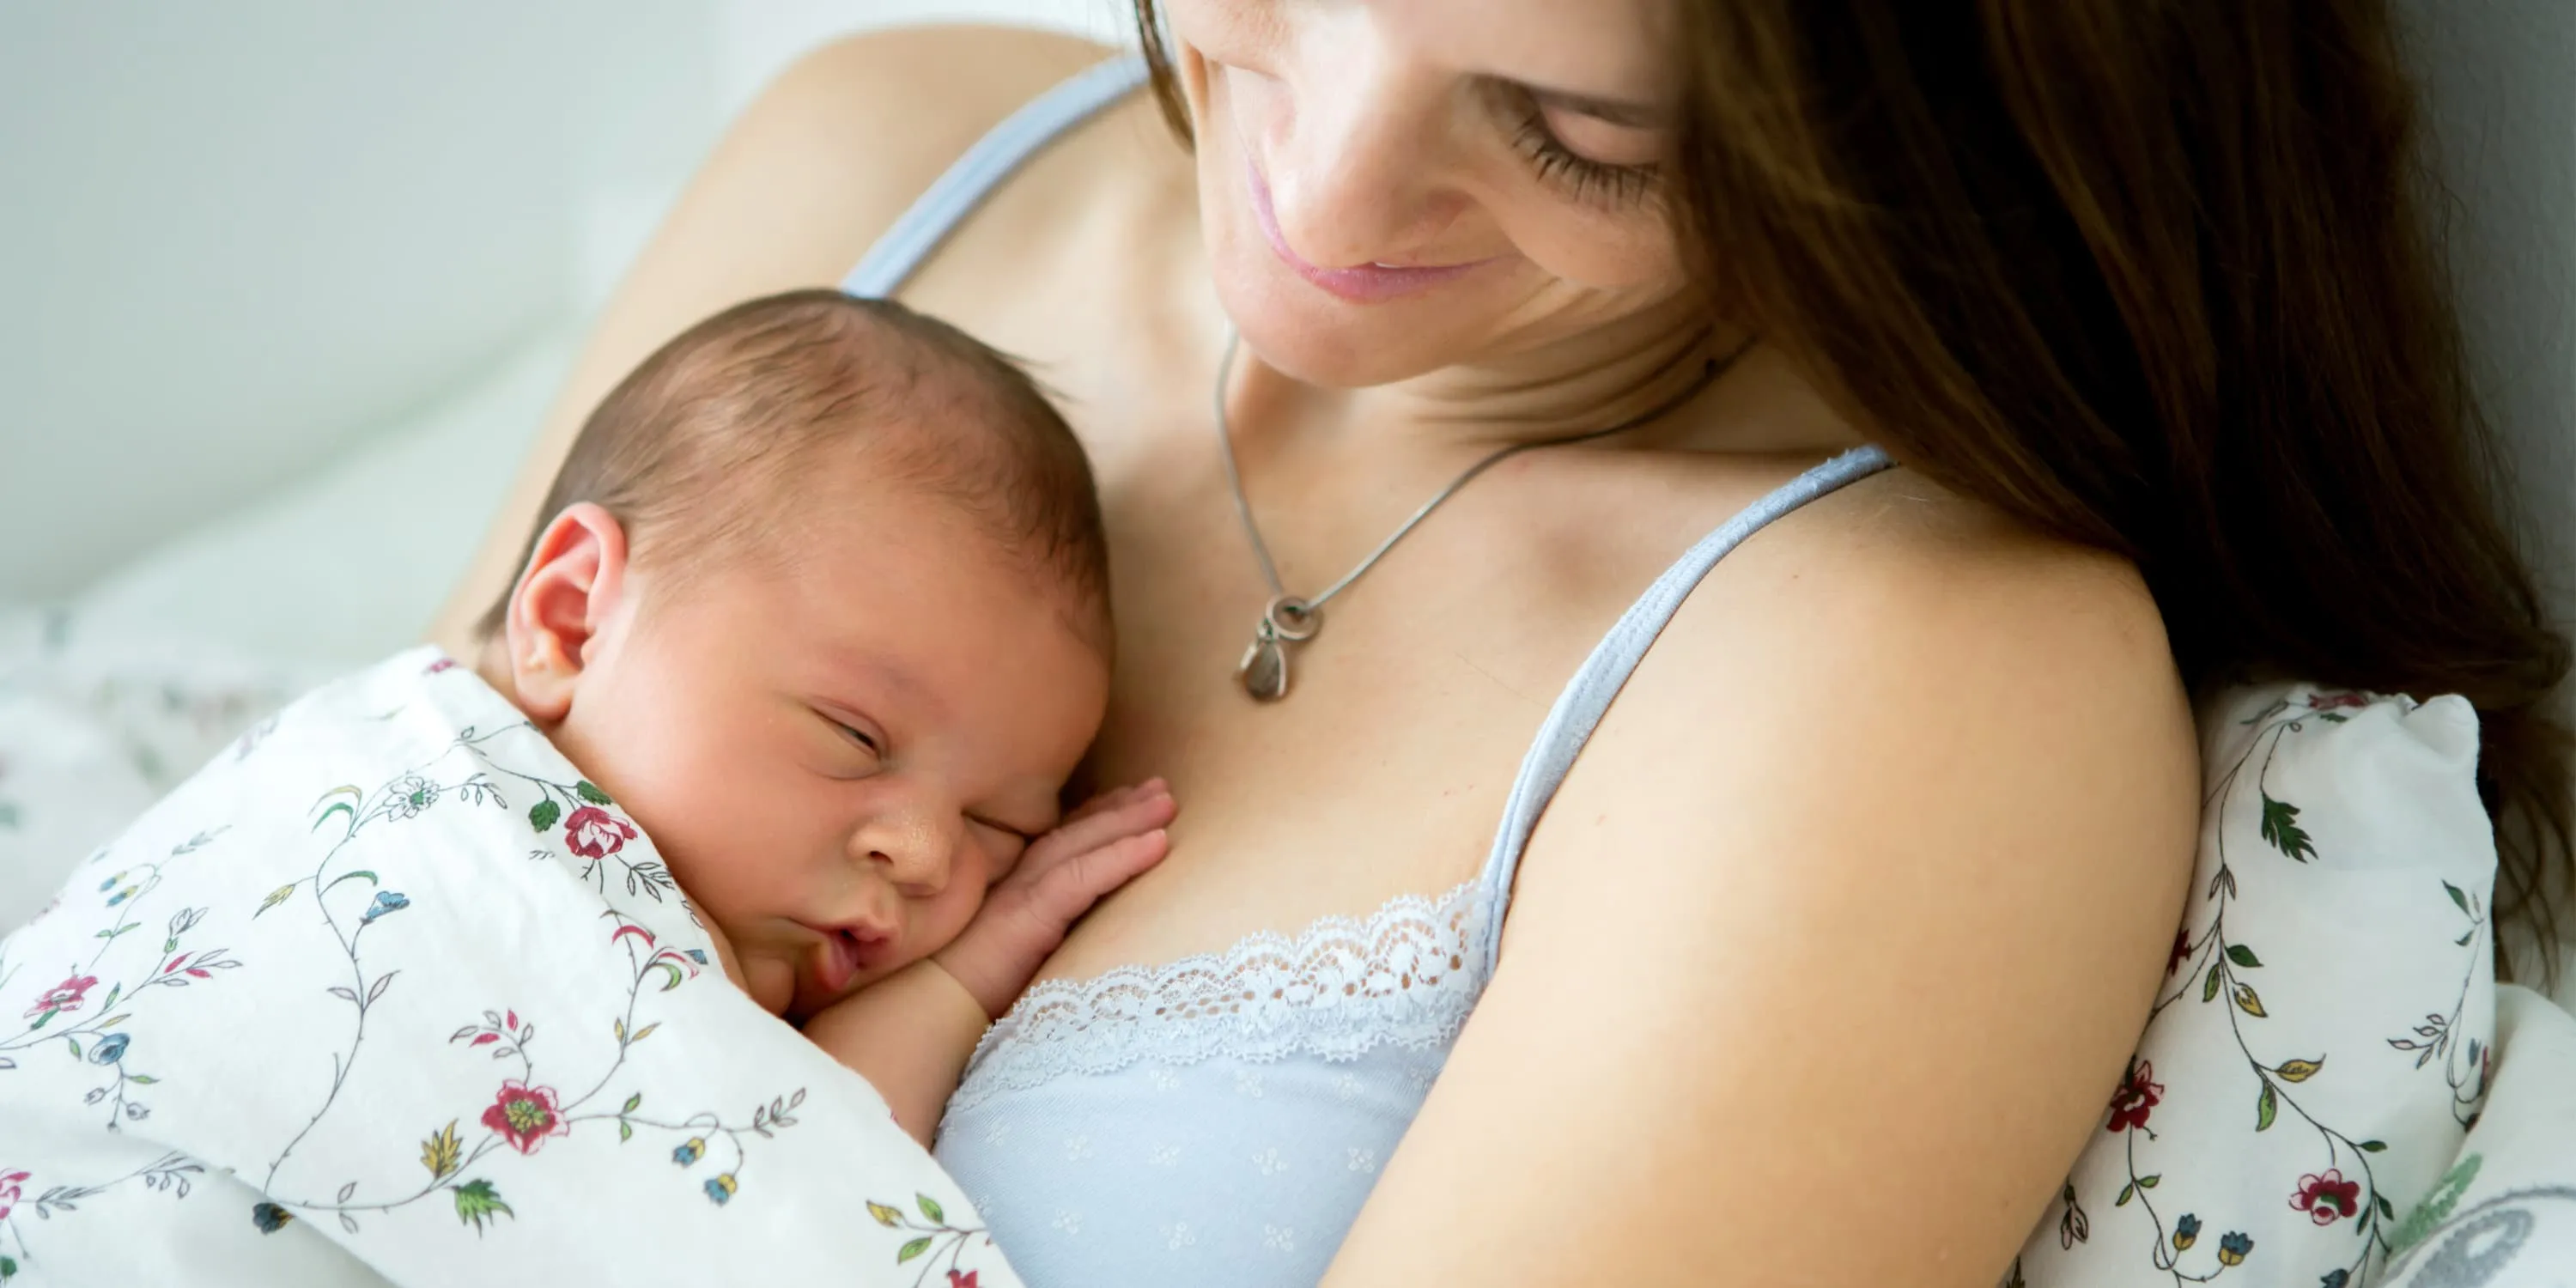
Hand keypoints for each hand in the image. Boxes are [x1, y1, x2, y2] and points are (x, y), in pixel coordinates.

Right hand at [933, 780, 1174, 1018]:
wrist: (930, 1009)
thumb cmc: (966, 993)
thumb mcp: (1015, 955)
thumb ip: (1041, 937)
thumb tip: (1073, 942)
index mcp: (1014, 889)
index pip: (1060, 842)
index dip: (1095, 817)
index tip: (1129, 800)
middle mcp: (1017, 881)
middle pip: (1076, 831)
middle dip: (1121, 807)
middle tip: (1161, 789)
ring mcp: (1021, 893)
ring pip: (1083, 843)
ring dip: (1129, 820)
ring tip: (1168, 803)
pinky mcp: (1029, 913)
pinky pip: (1084, 876)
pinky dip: (1123, 856)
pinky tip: (1158, 844)